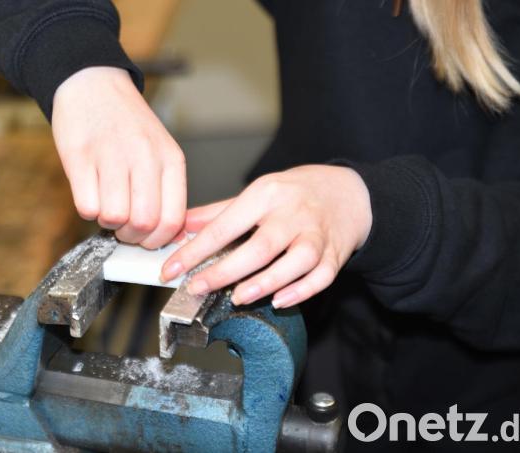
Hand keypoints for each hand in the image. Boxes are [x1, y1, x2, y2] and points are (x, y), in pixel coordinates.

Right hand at [52, 66, 186, 248]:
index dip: (157, 240)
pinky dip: (87, 209)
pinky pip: (86, 206)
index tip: (146, 239)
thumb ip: (164, 187)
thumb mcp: (159, 149)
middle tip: (123, 226)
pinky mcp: (80, 157)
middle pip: (144, 223)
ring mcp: (111, 156)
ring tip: (106, 205)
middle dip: (130, 236)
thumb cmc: (125, 123)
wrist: (91, 82)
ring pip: (114, 218)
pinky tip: (90, 192)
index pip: (173, 219)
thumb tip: (164, 233)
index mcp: (169, 159)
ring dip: (107, 222)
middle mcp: (144, 157)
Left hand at [160, 165, 371, 307]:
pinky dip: (301, 291)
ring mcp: (316, 235)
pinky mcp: (335, 254)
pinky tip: (279, 301)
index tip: (171, 269)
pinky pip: (321, 276)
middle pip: (259, 246)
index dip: (195, 250)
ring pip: (295, 261)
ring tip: (239, 297)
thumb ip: (218, 213)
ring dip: (265, 283)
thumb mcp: (256, 193)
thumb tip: (181, 226)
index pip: (225, 226)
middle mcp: (292, 213)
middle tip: (198, 288)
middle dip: (225, 271)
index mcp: (266, 194)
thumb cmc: (295, 194)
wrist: (348, 192)